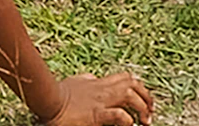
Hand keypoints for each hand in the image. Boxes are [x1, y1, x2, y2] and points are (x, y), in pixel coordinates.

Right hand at [41, 72, 155, 124]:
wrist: (48, 101)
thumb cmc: (58, 94)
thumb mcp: (75, 82)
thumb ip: (86, 80)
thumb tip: (90, 77)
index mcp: (98, 82)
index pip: (125, 77)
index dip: (139, 87)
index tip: (144, 99)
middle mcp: (102, 88)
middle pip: (132, 83)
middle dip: (146, 96)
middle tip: (151, 111)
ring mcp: (100, 100)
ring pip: (129, 95)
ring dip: (141, 107)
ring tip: (145, 120)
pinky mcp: (96, 114)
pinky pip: (118, 114)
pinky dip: (127, 120)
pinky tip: (129, 125)